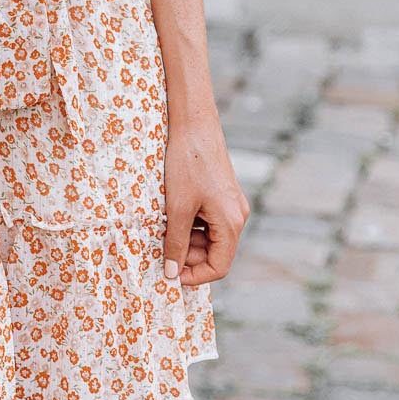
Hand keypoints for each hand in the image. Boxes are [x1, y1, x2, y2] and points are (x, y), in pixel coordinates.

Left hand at [162, 115, 249, 287]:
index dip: (195, 276)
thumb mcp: (177, 207)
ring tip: (163, 230)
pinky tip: (170, 214)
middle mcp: (236, 215)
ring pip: (209, 236)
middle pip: (215, 252)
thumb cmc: (187, 163)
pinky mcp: (221, 193)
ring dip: (187, 239)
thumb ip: (175, 242)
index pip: (219, 266)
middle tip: (162, 249)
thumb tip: (171, 274)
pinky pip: (208, 219)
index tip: (171, 274)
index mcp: (231, 223)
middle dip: (189, 256)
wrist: (194, 123)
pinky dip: (190, 223)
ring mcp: (230, 203)